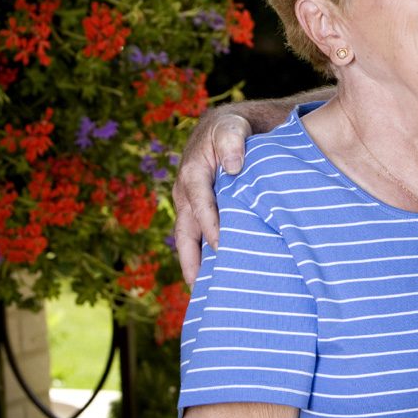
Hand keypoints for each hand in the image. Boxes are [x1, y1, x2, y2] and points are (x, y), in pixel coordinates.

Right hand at [172, 106, 252, 283]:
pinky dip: (204, 252)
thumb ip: (232, 141)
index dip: (211, 226)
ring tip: (205, 290)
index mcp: (192, 173)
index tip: (223, 247)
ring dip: (195, 262)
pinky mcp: (199, 208)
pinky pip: (198, 234)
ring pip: (189, 237)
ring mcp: (190, 202)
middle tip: (200, 287)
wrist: (230, 126)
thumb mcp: (232, 127)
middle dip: (191, 259)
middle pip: (186, 231)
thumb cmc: (233, 127)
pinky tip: (216, 271)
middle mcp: (185, 191)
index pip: (200, 205)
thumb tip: (233, 168)